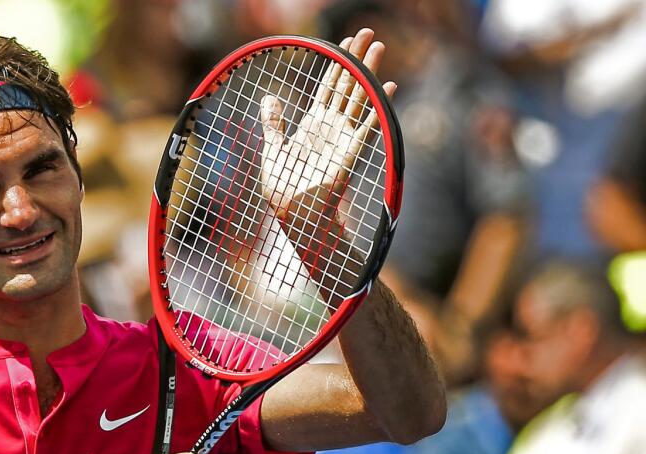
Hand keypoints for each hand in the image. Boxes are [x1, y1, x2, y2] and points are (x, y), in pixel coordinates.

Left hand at [258, 28, 396, 293]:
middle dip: (356, 59)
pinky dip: (378, 107)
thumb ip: (274, 124)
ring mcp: (343, 139)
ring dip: (368, 73)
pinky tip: (386, 88)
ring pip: (359, 98)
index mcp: (313, 125)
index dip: (337, 63)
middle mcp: (332, 128)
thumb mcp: (274, 151)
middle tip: (368, 32)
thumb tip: (270, 97)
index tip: (346, 41)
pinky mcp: (350, 154)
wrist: (296, 218)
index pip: (329, 86)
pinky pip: (367, 126)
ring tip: (378, 48)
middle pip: (347, 85)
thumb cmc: (284, 191)